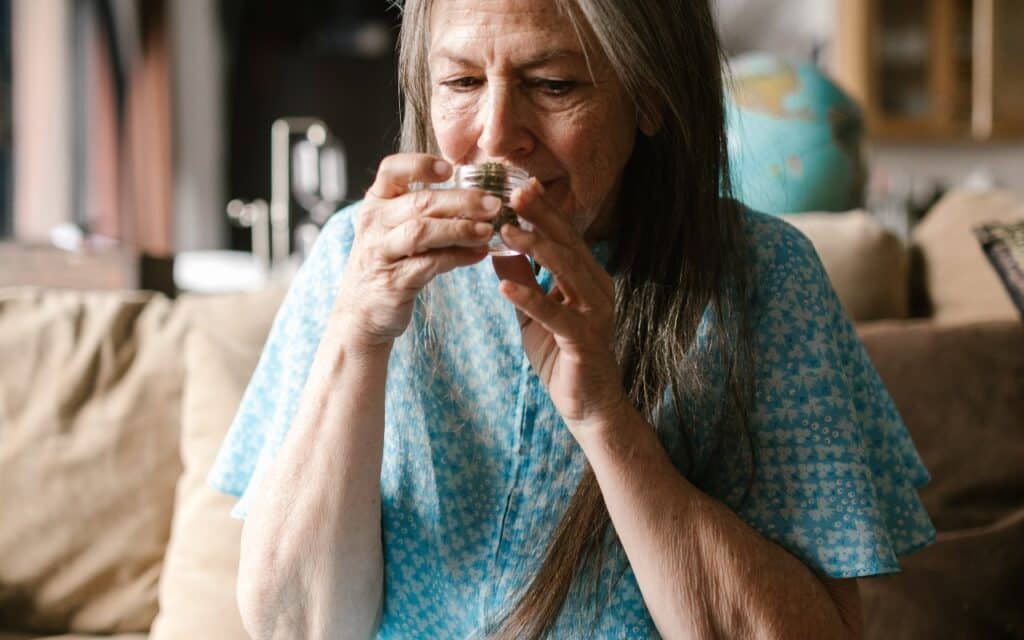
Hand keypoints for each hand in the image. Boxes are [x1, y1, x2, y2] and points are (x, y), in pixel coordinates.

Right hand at [333, 153, 500, 351]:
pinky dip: (458, 257)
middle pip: (419, 202)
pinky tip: (479, 254)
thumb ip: (425, 210)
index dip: (421, 165)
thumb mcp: (395, 228)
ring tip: (487, 230)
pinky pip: (430, 263)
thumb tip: (478, 198)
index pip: (391, 170)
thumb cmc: (388, 262)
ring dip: (460, 229)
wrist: (361, 312)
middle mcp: (374, 223)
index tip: (451, 168)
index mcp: (376, 202)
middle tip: (493, 204)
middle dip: (461, 201)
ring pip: (422, 232)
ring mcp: (381, 252)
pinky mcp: (394, 281)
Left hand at [491, 178, 629, 434]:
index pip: (565, 237)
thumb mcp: (535, 314)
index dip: (544, 210)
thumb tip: (498, 249)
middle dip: (541, 217)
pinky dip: (530, 298)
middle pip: (568, 245)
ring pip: (566, 271)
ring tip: (506, 231)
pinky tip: (504, 286)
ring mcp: (595, 313)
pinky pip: (555, 315)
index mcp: (588, 279)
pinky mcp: (585, 340)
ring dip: (536, 249)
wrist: (590, 407)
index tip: (519, 185)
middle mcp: (597, 289)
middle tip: (513, 193)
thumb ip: (523, 279)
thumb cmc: (564, 358)